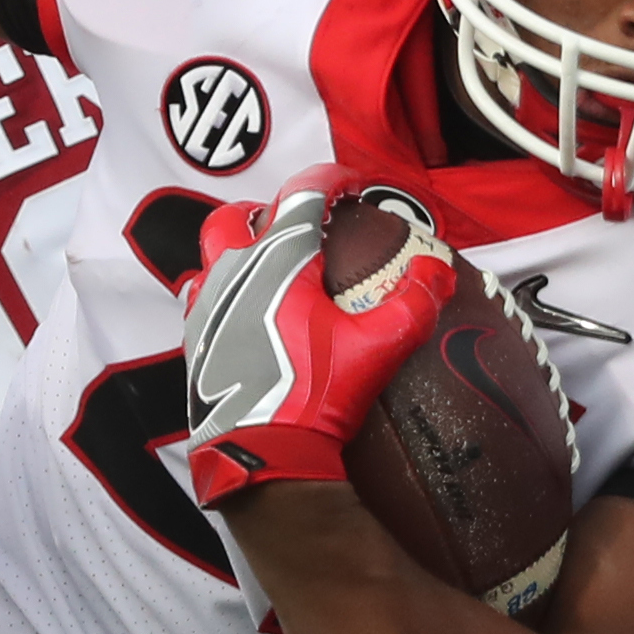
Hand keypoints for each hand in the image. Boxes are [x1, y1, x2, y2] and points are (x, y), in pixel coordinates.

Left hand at [177, 168, 449, 504]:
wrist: (263, 453)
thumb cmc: (316, 396)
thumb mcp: (379, 348)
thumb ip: (415, 302)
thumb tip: (439, 268)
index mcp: (276, 260)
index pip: (303, 195)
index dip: (333, 180)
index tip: (354, 186)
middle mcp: (232, 272)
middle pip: (239, 216)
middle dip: (270, 210)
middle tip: (302, 228)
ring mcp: (206, 306)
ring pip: (212, 255)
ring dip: (239, 249)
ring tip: (272, 269)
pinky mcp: (194, 342)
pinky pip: (201, 298)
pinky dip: (225, 292)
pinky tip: (250, 315)